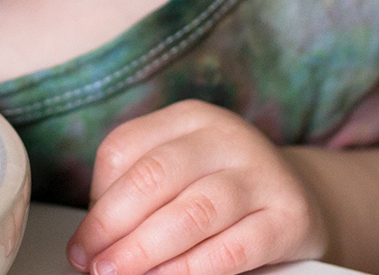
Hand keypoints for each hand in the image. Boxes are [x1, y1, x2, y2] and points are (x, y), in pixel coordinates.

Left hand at [67, 101, 326, 274]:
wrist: (296, 200)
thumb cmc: (219, 191)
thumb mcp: (178, 176)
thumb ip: (135, 200)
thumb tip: (89, 247)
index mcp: (187, 119)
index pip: (124, 150)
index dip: (97, 203)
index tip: (82, 245)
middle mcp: (225, 136)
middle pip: (155, 177)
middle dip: (114, 228)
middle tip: (95, 266)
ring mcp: (262, 173)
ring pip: (194, 212)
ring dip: (147, 251)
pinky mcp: (290, 215)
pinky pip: (235, 247)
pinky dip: (194, 270)